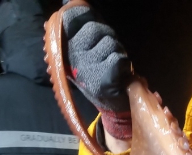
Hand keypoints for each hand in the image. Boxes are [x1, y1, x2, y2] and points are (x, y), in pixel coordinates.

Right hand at [63, 5, 132, 140]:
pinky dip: (124, 65)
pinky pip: (119, 59)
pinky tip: (119, 75)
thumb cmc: (101, 72)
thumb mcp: (87, 48)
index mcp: (66, 47)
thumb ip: (82, 25)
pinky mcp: (103, 79)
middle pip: (95, 29)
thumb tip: (74, 0)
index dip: (85, 16)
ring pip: (110, 43)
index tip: (91, 26)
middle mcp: (73, 57)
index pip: (72, 18)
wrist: (113, 106)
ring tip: (113, 66)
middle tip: (108, 53)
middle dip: (107, 37)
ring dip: (117, 52)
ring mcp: (87, 69)